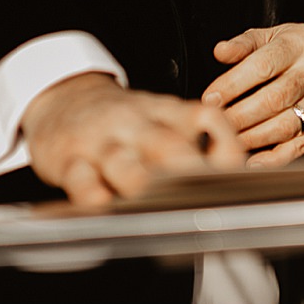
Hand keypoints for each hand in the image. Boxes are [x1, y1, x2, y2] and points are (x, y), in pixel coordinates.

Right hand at [21, 73, 242, 205]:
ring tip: (156, 200)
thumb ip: (193, 138)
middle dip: (189, 167)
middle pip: (167, 142)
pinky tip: (103, 205)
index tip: (241, 172)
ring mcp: (101, 141)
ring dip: (141, 181)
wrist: (62, 98)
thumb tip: (236, 172)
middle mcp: (136, 124)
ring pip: (123, 160)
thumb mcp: (159, 116)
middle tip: (206, 192)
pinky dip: (92, 194)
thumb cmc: (120, 119)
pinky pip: (80, 178)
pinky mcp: (69, 159)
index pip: (205, 118)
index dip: (227, 144)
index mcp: (165, 112)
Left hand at [201, 23, 303, 166]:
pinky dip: (274, 158)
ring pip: (287, 126)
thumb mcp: (271, 36)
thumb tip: (220, 51)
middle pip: (275, 99)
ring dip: (253, 137)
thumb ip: (244, 44)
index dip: (233, 84)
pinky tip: (253, 161)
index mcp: (297, 45)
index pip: (263, 66)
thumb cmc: (294, 49)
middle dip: (240, 115)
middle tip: (216, 123)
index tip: (211, 98)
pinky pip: (299, 146)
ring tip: (229, 139)